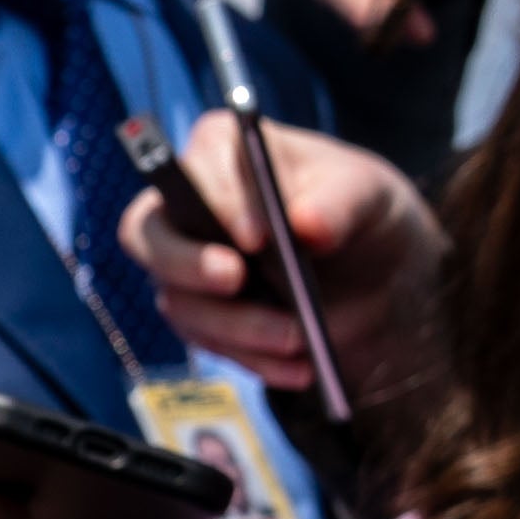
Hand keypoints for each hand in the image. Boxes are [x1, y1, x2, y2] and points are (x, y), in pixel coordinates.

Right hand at [116, 121, 447, 417]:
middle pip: (147, 233)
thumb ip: (340, 203)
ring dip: (239, 326)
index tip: (256, 236)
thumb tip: (305, 225)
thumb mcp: (368, 195)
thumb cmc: (359, 209)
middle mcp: (187, 207)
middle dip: (187, 263)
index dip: (217, 203)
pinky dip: (255, 358)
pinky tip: (299, 367)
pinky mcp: (199, 315)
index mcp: (223, 151)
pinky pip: (208, 343)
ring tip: (299, 338)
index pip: (195, 171)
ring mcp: (185, 265)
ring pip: (179, 300)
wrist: (371, 272)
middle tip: (235, 281)